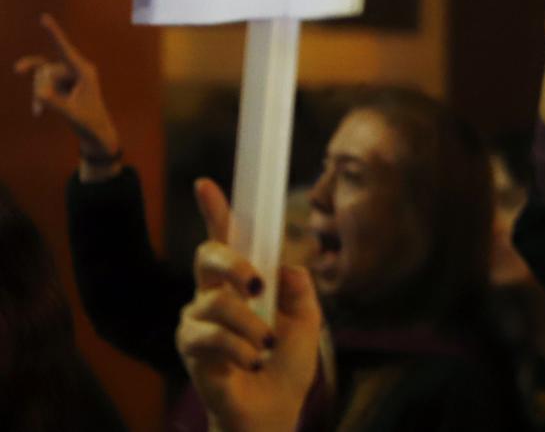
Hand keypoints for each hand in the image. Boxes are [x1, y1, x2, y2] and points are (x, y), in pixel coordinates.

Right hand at [14, 14, 120, 163]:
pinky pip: (42, 84)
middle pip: (46, 70)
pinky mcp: (62, 84)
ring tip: (39, 111)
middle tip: (42, 102)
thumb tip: (38, 91)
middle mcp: (76, 69)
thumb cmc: (88, 121)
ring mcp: (68, 76)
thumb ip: (53, 101)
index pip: (65, 49)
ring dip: (38, 95)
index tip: (43, 17)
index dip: (54, 33)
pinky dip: (38, 98)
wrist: (95, 132)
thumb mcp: (70, 112)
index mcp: (84, 70)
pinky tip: (37, 113)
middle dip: (41, 87)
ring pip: (42, 77)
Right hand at [177, 178, 321, 431]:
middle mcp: (212, 294)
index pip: (226, 239)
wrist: (274, 409)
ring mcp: (197, 320)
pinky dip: (240, 348)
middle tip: (257, 284)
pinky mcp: (189, 347)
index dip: (216, 210)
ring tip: (264, 347)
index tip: (206, 183)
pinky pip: (211, 336)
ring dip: (249, 325)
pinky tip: (251, 362)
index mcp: (241, 281)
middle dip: (233, 263)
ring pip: (216, 301)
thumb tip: (285, 265)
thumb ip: (299, 287)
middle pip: (207, 255)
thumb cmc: (286, 363)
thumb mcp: (306, 319)